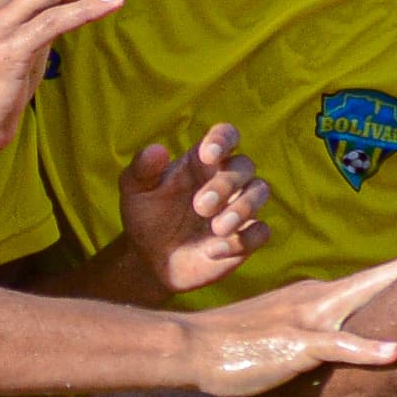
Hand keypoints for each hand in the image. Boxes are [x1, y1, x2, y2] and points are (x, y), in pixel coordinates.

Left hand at [119, 124, 269, 292]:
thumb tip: (157, 150)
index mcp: (202, 161)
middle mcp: (226, 179)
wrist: (150, 260)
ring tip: (216, 228)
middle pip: (244, 165)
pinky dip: (244, 240)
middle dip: (226, 183)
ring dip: (243, 208)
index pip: (225, 136)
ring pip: (260, 191)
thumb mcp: (135, 191)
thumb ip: (142, 168)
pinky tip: (214, 251)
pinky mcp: (246, 237)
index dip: (222, 139)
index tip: (208, 154)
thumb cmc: (146, 216)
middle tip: (200, 206)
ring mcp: (239, 207)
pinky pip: (260, 231)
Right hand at [179, 258, 396, 396]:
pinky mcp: (296, 348)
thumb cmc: (225, 348)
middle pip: (369, 280)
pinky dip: (367, 349)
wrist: (187, 348)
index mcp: (307, 298)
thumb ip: (298, 336)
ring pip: (360, 299)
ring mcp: (304, 321)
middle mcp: (311, 301)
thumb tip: (320, 347)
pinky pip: (338, 347)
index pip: (358, 284)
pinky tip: (395, 352)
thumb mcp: (269, 335)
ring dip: (394, 285)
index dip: (392, 274)